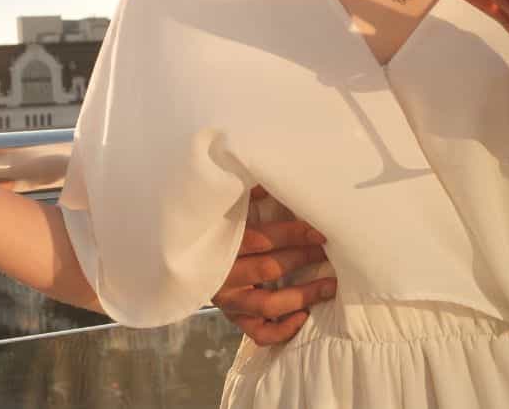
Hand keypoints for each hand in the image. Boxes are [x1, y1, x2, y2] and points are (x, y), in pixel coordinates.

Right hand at [210, 187, 337, 345]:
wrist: (179, 256)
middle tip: (329, 250)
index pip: (262, 240)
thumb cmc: (212, 225)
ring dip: (302, 295)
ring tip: (329, 285)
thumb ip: (247, 194)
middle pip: (269, 270)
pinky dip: (282, 329)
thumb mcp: (225, 206)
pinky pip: (259, 332)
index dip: (293, 234)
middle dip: (303, 258)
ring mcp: (228, 301)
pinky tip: (303, 316)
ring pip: (268, 305)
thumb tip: (274, 177)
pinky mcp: (234, 318)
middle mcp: (223, 276)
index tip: (320, 230)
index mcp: (219, 245)